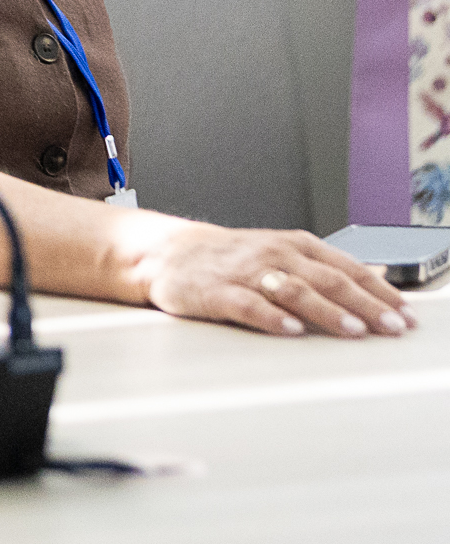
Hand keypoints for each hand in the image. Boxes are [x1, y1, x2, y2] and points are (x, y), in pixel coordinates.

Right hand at [121, 218, 415, 337]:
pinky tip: (291, 329)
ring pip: (293, 290)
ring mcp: (245, 273)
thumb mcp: (281, 252)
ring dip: (327, 311)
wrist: (168, 252)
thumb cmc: (231, 258)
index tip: (406, 313)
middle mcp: (274, 255)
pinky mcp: (217, 291)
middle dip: (365, 305)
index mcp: (294, 245)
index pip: (346, 267)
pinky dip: (272, 317)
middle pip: (327, 280)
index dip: (379, 291)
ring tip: (353, 330)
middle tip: (392, 326)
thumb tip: (378, 280)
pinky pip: (248, 304)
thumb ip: (325, 267)